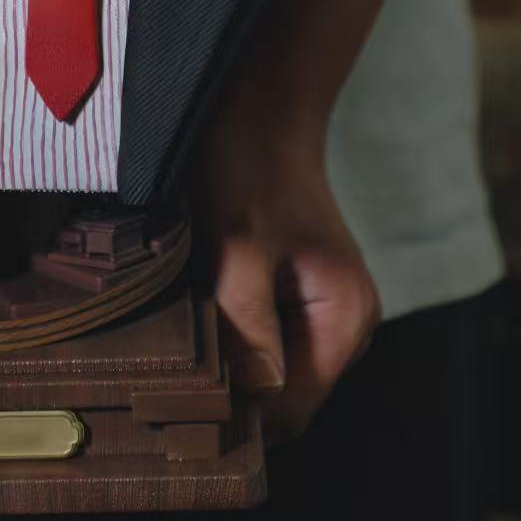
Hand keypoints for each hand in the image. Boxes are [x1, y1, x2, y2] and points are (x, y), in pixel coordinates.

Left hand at [193, 113, 379, 440]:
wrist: (261, 107)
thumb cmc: (251, 165)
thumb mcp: (239, 244)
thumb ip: (247, 324)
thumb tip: (251, 399)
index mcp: (346, 318)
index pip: (292, 409)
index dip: (240, 414)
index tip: (184, 402)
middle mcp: (346, 324)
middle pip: (282, 395)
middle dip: (231, 385)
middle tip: (174, 366)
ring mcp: (324, 310)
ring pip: (268, 368)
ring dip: (227, 357)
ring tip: (184, 327)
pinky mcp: (297, 293)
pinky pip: (262, 337)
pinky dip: (229, 331)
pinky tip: (198, 306)